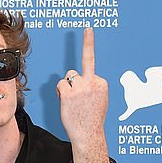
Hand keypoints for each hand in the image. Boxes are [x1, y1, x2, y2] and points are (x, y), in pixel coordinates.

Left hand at [56, 28, 108, 151]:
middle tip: (84, 57)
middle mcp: (93, 81)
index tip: (87, 29)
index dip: (87, 46)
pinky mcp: (69, 93)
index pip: (90, 67)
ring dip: (66, 88)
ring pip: (67, 78)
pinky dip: (60, 93)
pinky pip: (60, 85)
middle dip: (75, 75)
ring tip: (73, 103)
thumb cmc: (91, 118)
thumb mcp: (99, 99)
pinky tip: (67, 102)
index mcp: (102, 82)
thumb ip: (92, 86)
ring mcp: (81, 87)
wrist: (89, 133)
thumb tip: (79, 81)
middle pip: (75, 71)